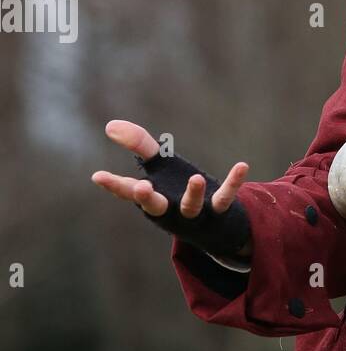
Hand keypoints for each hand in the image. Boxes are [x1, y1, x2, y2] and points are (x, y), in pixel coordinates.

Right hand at [91, 120, 253, 257]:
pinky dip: (233, 183)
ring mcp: (194, 213)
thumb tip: (111, 125)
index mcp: (152, 199)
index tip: (98, 176)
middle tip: (140, 188)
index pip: (128, 192)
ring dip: (193, 194)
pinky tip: (242, 166)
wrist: (213, 225)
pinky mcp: (218, 211)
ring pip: (191, 207)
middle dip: (147, 199)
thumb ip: (139, 146)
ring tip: (196, 179)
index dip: (114, 185)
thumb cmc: (177, 191)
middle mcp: (169, 209)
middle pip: (155, 206)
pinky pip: (225, 198)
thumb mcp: (159, 167)